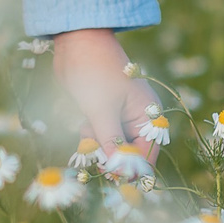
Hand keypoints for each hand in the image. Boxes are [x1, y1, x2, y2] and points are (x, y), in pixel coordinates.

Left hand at [51, 28, 160, 172]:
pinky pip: (100, 135)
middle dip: (112, 158)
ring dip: (98, 148)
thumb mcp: (102, 111)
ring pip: (111, 146)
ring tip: (86, 132)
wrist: (76, 42)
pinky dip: (91, 137)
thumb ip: (111, 143)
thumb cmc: (94, 73)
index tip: (115, 180)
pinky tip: (83, 127)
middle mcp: (137, 117)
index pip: (147, 153)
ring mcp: (119, 115)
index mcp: (148, 115)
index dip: (133, 169)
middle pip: (129, 153)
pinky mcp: (102, 113)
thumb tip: (120, 172)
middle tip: (96, 160)